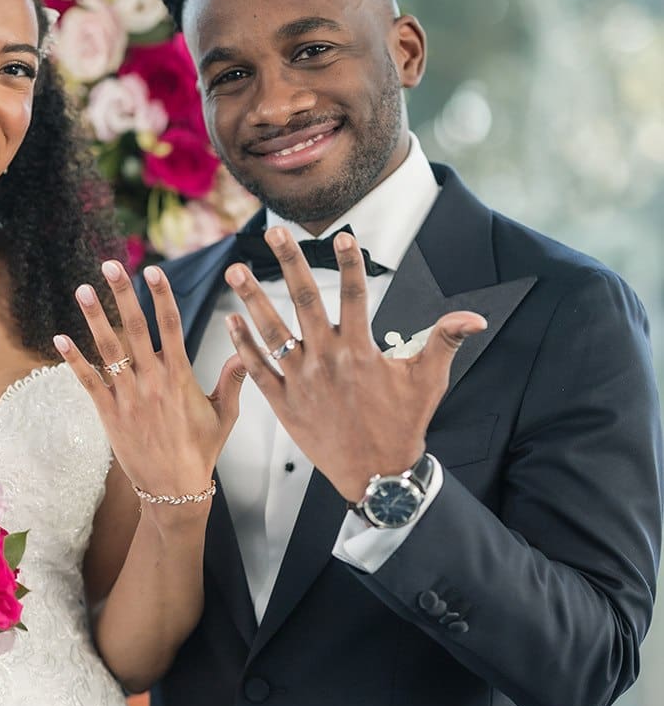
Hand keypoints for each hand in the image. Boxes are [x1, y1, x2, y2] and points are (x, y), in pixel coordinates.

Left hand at [53, 259, 245, 498]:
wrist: (174, 488)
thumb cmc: (201, 451)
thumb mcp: (224, 415)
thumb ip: (233, 380)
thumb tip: (246, 352)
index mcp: (180, 376)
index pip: (171, 326)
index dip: (161, 296)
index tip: (154, 271)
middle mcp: (153, 381)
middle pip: (136, 328)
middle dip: (122, 294)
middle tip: (111, 266)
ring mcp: (128, 396)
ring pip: (109, 349)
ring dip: (95, 318)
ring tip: (83, 290)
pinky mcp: (109, 413)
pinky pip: (88, 381)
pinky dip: (74, 359)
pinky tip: (60, 338)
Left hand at [224, 227, 486, 502]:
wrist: (377, 473)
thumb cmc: (403, 425)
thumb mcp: (428, 380)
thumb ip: (445, 341)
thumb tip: (475, 317)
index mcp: (360, 350)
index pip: (356, 294)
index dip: (350, 263)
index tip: (342, 235)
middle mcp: (327, 360)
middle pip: (305, 301)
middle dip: (289, 263)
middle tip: (275, 232)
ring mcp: (301, 381)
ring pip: (272, 332)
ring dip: (252, 299)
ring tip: (236, 270)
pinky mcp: (284, 404)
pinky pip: (258, 370)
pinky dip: (243, 346)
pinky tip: (230, 321)